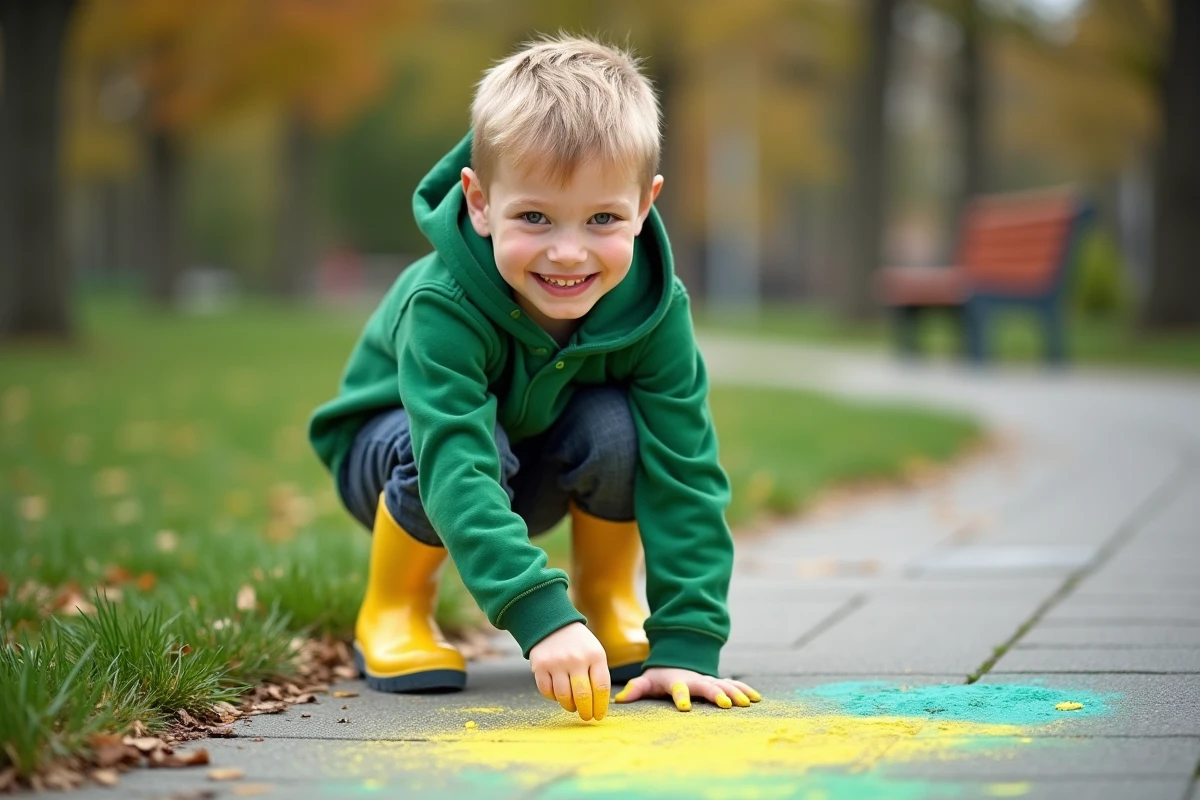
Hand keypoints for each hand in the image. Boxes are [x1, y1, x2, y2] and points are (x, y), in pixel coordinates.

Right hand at [529, 622, 610, 720]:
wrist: (552, 622)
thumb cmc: (578, 644)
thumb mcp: (594, 652)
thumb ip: (598, 675)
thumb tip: (599, 705)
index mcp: (595, 655)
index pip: (601, 688)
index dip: (601, 707)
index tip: (599, 716)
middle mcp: (576, 658)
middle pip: (583, 696)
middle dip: (586, 712)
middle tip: (586, 717)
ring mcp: (557, 662)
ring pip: (564, 697)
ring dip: (569, 706)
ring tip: (572, 706)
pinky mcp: (540, 666)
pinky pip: (547, 692)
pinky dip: (553, 698)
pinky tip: (558, 694)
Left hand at [614, 667, 761, 711]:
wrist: (678, 659)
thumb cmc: (661, 675)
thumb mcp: (648, 681)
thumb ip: (636, 688)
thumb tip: (619, 700)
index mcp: (677, 681)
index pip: (678, 688)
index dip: (681, 697)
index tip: (684, 708)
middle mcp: (696, 679)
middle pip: (706, 686)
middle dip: (716, 694)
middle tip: (725, 704)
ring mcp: (709, 679)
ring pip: (724, 684)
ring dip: (735, 693)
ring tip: (746, 703)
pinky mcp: (719, 682)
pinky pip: (734, 684)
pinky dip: (745, 689)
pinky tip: (757, 698)